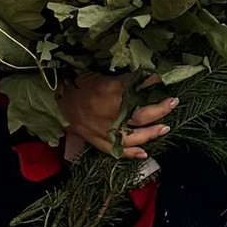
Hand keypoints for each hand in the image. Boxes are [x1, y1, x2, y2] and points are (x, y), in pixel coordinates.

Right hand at [57, 71, 175, 160]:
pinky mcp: (98, 141)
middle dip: (160, 108)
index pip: (137, 86)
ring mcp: (105, 130)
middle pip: (142, 113)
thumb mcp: (97, 73)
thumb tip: (144, 73)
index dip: (151, 81)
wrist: (53, 102)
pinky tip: (145, 153)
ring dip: (152, 132)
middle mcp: (110, 112)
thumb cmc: (76, 84)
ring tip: (165, 127)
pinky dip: (132, 153)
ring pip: (134, 135)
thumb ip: (121, 77)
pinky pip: (118, 150)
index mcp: (109, 90)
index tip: (161, 78)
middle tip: (173, 102)